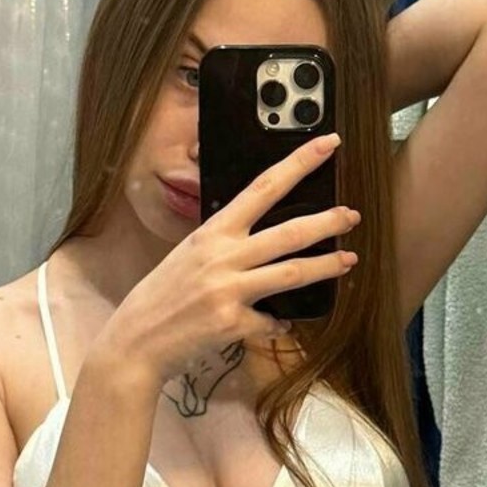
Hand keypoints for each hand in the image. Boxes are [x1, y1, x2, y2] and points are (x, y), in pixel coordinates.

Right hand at [95, 133, 359, 386]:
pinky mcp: (233, 323)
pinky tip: (278, 324)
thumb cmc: (161, 298)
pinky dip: (278, 324)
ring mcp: (229, 290)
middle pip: (289, 232)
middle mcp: (222, 256)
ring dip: (325, 266)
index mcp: (212, 232)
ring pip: (291, 273)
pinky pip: (271, 322)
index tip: (327, 144)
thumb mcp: (188, 257)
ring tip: (348, 261)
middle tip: (352, 215)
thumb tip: (261, 243)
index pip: (262, 187)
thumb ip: (223, 246)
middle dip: (327, 221)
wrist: (135, 342)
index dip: (298, 163)